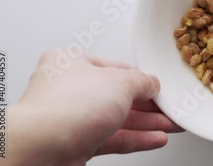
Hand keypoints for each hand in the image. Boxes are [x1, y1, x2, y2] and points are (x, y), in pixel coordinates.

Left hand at [0, 49, 182, 165]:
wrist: (40, 148)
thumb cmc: (66, 108)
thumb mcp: (118, 82)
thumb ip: (141, 81)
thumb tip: (152, 82)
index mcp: (73, 63)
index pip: (118, 68)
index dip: (143, 79)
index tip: (162, 87)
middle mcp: (71, 89)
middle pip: (121, 96)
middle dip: (150, 105)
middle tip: (172, 109)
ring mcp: (74, 117)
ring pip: (119, 118)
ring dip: (148, 123)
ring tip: (172, 125)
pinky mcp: (77, 142)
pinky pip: (114, 137)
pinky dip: (137, 138)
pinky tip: (155, 138)